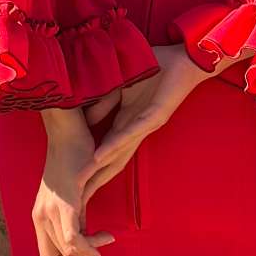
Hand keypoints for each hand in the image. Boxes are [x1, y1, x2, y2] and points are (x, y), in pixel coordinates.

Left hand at [32, 106, 115, 255]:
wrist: (68, 134)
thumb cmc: (73, 160)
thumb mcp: (72, 195)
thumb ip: (75, 215)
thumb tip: (83, 233)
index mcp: (39, 216)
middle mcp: (39, 216)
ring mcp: (50, 211)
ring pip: (68, 250)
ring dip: (91, 249)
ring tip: (108, 238)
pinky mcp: (65, 203)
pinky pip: (74, 238)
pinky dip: (89, 245)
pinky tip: (105, 239)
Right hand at [77, 43, 222, 207]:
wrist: (185, 59)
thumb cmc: (154, 70)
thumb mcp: (118, 87)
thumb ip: (103, 103)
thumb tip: (86, 119)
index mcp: (127, 121)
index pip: (105, 148)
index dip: (89, 163)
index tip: (71, 179)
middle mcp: (136, 128)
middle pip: (112, 159)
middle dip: (93, 177)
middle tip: (73, 195)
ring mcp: (146, 124)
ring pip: (120, 151)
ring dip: (99, 166)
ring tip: (81, 181)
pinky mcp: (156, 116)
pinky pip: (132, 133)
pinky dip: (114, 145)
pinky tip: (99, 157)